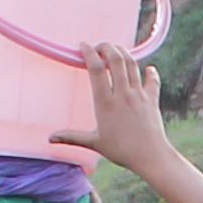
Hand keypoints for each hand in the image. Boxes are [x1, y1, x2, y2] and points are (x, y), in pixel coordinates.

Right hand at [53, 43, 176, 176]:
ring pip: (132, 65)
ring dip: (124, 53)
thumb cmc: (121, 151)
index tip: (84, 46)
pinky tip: (148, 69)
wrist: (150, 156)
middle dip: (107, 47)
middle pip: (116, 60)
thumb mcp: (94, 143)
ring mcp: (138, 95)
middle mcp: (122, 94)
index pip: (96, 69)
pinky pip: (152, 81)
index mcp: (105, 102)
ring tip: (116, 50)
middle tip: (100, 46)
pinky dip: (151, 73)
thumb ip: (72, 137)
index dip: (89, 53)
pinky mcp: (152, 100)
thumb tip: (50, 139)